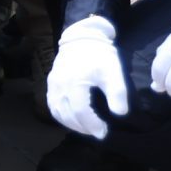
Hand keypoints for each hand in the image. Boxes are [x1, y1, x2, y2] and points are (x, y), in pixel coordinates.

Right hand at [45, 16, 128, 139]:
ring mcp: (53, 84)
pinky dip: (61, 115)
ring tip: (87, 128)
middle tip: (98, 132)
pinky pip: (52, 104)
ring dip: (71, 124)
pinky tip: (73, 118)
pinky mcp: (51, 83)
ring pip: (57, 111)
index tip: (104, 132)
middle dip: (83, 128)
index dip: (92, 125)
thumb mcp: (113, 72)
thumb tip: (119, 114)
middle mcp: (60, 85)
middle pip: (67, 115)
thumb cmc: (99, 55)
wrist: (82, 37)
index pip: (80, 112)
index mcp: (75, 82)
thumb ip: (117, 93)